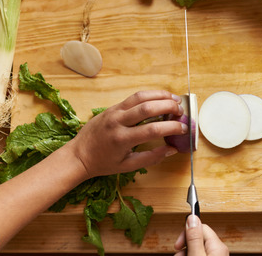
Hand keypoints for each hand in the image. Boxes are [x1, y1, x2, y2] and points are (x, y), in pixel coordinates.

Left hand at [67, 90, 184, 177]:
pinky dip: (149, 95)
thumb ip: (151, 157)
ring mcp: (114, 111)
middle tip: (181, 111)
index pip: (152, 129)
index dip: (171, 127)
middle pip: (148, 107)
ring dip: (160, 95)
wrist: (78, 155)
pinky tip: (160, 98)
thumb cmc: (103, 163)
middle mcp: (118, 122)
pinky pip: (133, 97)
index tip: (183, 128)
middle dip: (168, 106)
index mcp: (122, 139)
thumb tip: (172, 150)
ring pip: (141, 97)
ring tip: (175, 99)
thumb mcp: (128, 166)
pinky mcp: (112, 107)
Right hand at [174, 215, 228, 255]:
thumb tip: (192, 218)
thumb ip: (194, 238)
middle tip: (179, 254)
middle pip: (198, 238)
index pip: (200, 227)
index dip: (187, 233)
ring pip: (197, 248)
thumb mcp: (196, 255)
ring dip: (186, 252)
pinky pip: (200, 254)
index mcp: (217, 245)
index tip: (178, 243)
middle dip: (185, 245)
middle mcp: (218, 250)